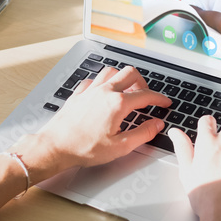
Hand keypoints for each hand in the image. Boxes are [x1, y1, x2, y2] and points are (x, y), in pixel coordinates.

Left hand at [14, 66, 170, 179]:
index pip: (146, 95)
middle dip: (143, 82)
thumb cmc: (84, 149)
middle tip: (146, 95)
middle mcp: (105, 91)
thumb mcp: (120, 147)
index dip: (160, 98)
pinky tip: (103, 93)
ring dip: (122, 78)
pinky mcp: (78, 94)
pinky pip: (94, 79)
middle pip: (130, 73)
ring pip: (111, 71)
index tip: (165, 102)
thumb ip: (143, 134)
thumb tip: (156, 125)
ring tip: (127, 91)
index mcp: (118, 103)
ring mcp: (90, 90)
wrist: (55, 146)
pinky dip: (103, 83)